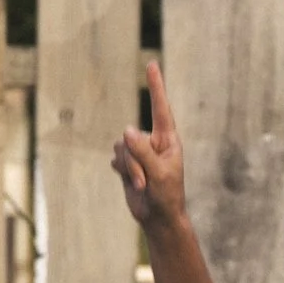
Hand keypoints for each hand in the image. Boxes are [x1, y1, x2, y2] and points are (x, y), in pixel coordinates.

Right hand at [112, 61, 189, 228]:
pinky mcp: (128, 164)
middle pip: (130, 138)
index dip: (156, 86)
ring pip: (120, 148)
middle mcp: (153, 141)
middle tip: (144, 183)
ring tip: (141, 186)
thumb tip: (126, 130)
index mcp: (168, 139)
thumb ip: (142, 152)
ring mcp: (140, 152)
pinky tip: (132, 183)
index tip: (152, 64)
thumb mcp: (159, 173)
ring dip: (128, 170)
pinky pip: (116, 159)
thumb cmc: (167, 196)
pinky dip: (122, 172)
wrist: (159, 218)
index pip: (160, 107)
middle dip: (133, 162)